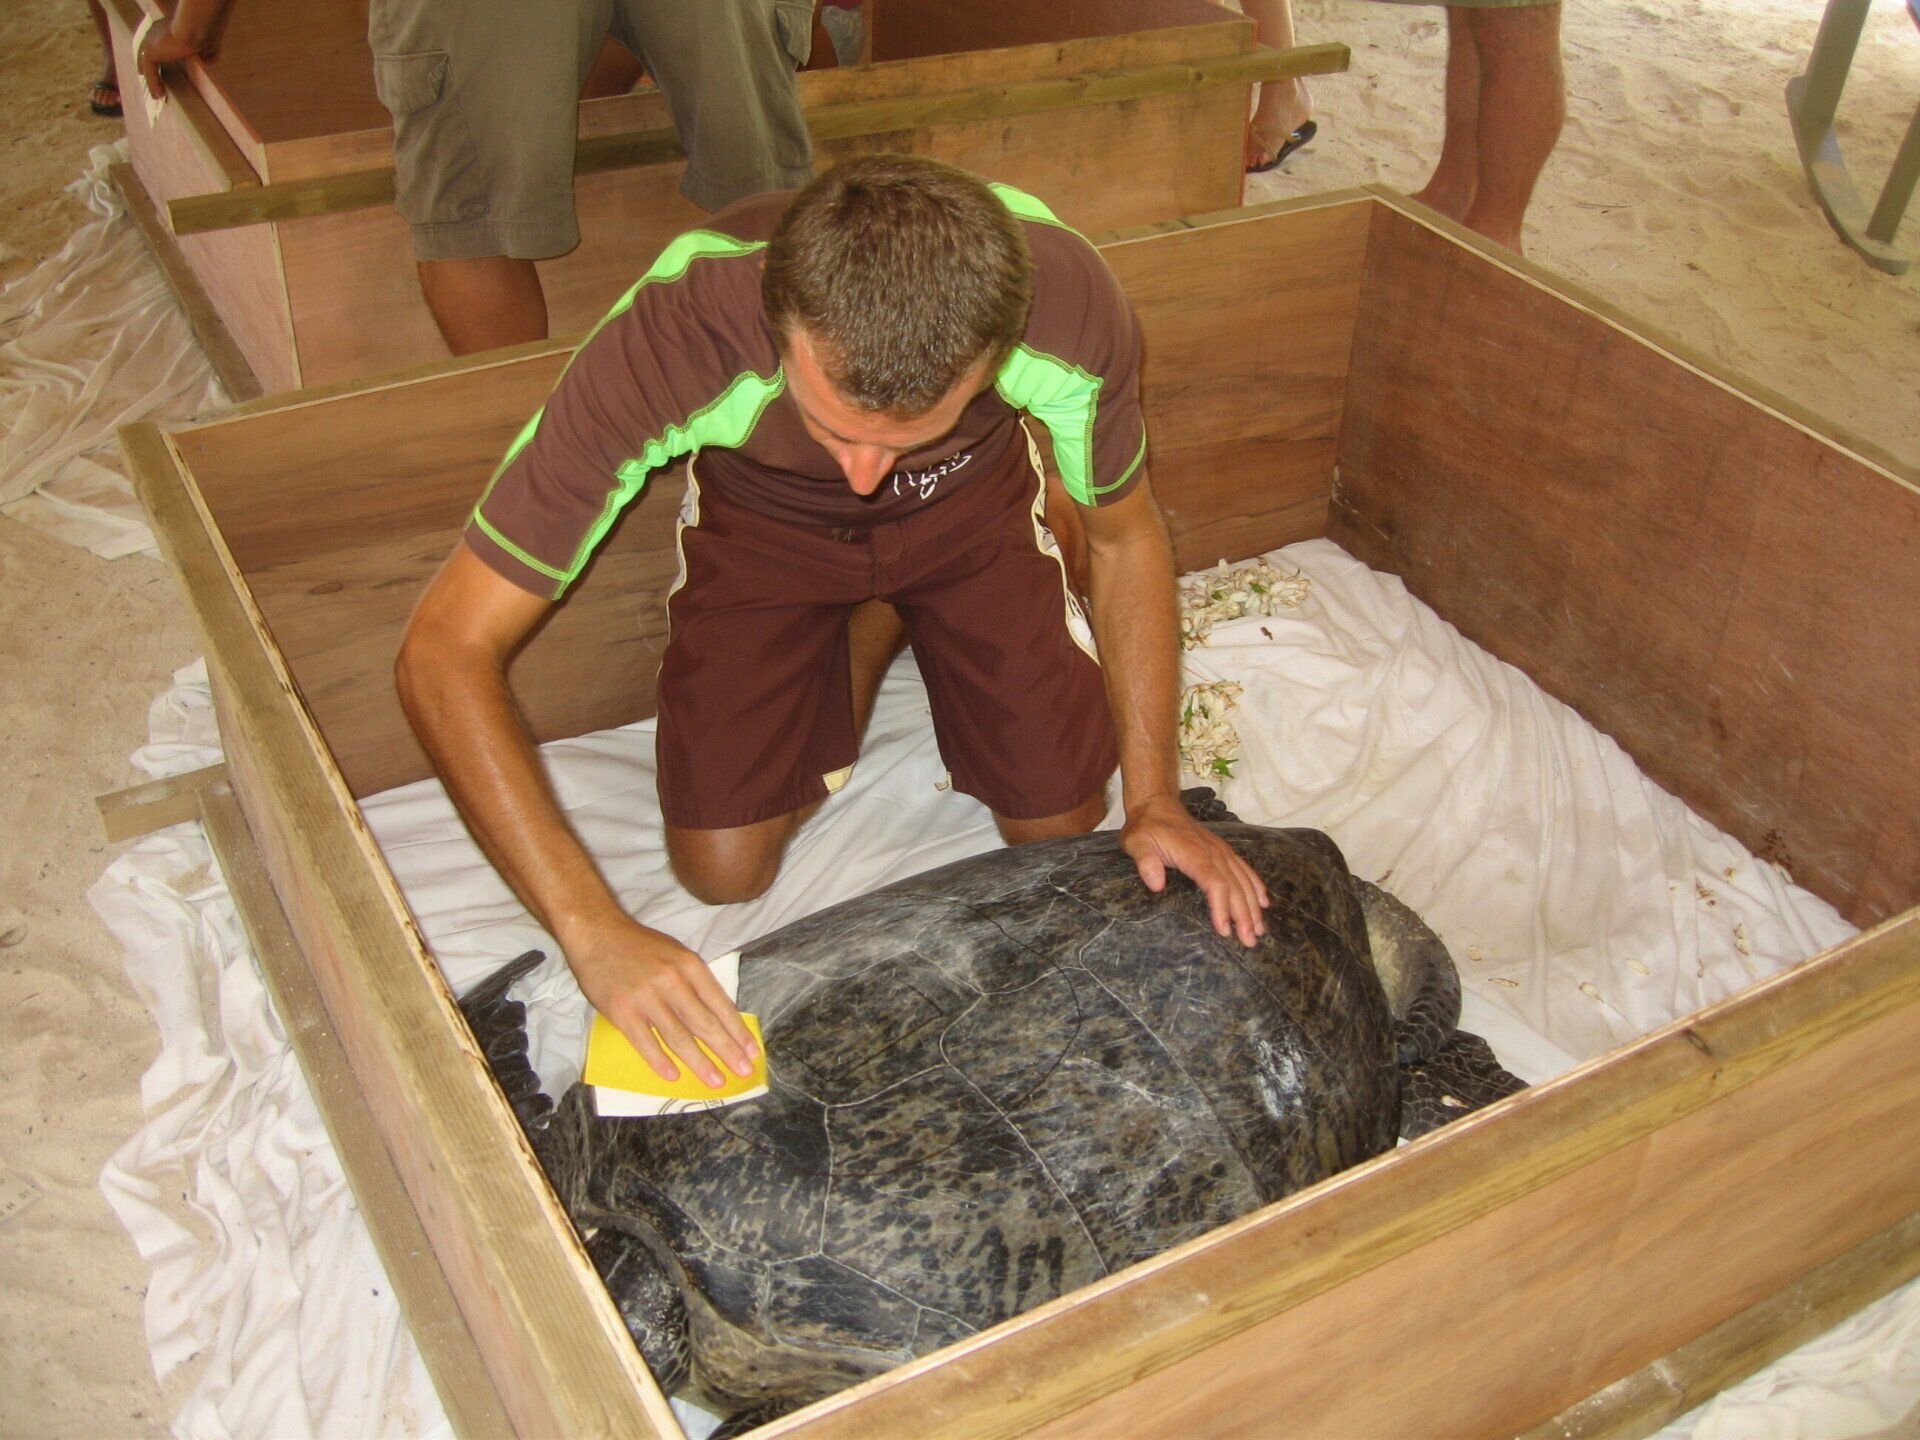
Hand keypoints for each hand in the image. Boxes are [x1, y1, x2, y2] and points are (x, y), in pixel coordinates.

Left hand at [137, 16, 214, 99]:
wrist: (196, 27)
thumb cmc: (204, 31)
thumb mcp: (208, 43)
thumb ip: (205, 51)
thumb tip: (207, 60)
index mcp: (167, 27)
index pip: (157, 40)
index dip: (156, 52)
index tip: (156, 62)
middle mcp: (156, 31)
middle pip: (145, 50)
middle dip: (145, 63)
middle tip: (144, 74)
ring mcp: (151, 40)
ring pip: (147, 63)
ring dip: (150, 78)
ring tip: (155, 93)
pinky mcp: (150, 51)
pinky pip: (150, 71)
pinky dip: (154, 83)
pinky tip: (159, 95)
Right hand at [565, 914, 758, 1087]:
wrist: (597, 933)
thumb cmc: (639, 946)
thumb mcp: (676, 954)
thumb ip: (695, 982)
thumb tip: (718, 1016)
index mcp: (690, 966)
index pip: (721, 1004)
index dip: (738, 1031)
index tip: (752, 1052)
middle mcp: (673, 981)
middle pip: (705, 1024)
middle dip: (727, 1051)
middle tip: (743, 1073)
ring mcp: (647, 997)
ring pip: (679, 1037)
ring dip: (700, 1063)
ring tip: (716, 1081)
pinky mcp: (623, 1011)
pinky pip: (645, 1043)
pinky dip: (660, 1062)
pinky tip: (674, 1076)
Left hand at [1120, 793, 1269, 946]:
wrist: (1157, 804)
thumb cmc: (1146, 827)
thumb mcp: (1136, 842)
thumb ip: (1145, 862)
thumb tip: (1156, 884)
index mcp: (1194, 853)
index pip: (1215, 883)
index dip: (1222, 908)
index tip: (1224, 930)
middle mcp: (1213, 852)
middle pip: (1234, 887)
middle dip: (1244, 916)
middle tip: (1249, 941)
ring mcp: (1220, 850)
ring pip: (1243, 881)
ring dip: (1252, 907)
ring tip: (1259, 931)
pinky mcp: (1222, 850)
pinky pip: (1244, 869)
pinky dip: (1255, 886)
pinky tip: (1262, 903)